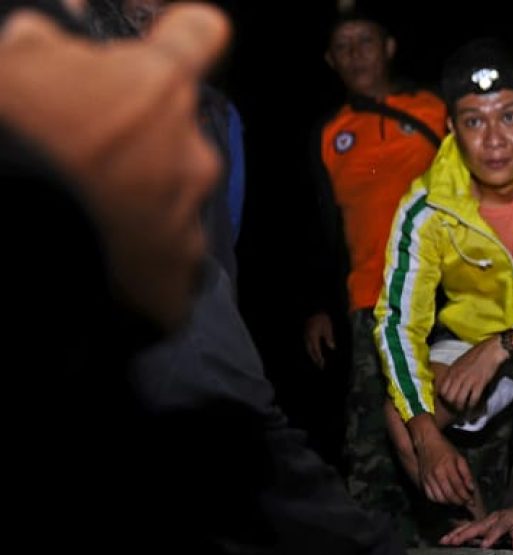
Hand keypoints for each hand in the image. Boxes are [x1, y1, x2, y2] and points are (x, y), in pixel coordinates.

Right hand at [0, 4, 231, 329]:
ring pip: (174, 190)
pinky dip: (140, 246)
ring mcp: (191, 215)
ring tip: (90, 203)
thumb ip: (50, 41)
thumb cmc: (21, 137)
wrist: (31, 234)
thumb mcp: (17, 62)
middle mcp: (192, 150)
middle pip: (178, 128)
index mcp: (159, 85)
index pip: (200, 33)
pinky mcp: (181, 269)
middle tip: (89, 146)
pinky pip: (167, 249)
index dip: (186, 33)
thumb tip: (60, 33)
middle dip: (143, 133)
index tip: (178, 36)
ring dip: (142, 192)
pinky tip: (104, 248)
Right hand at [304, 311, 334, 368]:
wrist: (314, 309)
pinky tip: (314, 352)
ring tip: (317, 361)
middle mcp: (307, 338)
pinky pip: (307, 344)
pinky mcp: (305, 334)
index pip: (316, 350)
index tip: (322, 364)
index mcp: (313, 337)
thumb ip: (329, 338)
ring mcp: (305, 336)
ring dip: (312, 355)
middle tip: (319, 366)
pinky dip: (311, 350)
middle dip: (315, 359)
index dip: (319, 358)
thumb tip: (332, 347)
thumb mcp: (327, 327)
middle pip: (310, 351)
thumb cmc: (322, 318)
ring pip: (308, 348)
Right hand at [410, 418, 478, 509]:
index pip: (458, 487)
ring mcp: (428, 478)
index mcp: (447, 467)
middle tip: (466, 503)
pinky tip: (446, 499)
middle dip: (459, 502)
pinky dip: (439, 501)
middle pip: (449, 495)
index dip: (466, 497)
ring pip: (440, 498)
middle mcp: (436, 474)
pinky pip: (431, 496)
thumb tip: (471, 489)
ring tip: (457, 502)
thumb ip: (466, 474)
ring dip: (450, 503)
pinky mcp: (423, 481)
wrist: (427, 442)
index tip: (472, 501)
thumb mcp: (460, 458)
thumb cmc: (445, 449)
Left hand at [436, 336, 505, 413]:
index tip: (448, 401)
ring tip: (463, 409)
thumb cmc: (475, 355)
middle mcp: (458, 377)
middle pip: (450, 397)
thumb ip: (452, 373)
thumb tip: (448, 382)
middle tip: (455, 407)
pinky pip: (473, 399)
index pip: (442, 390)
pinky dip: (472, 405)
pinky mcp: (479, 384)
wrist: (490, 351)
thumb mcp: (459, 362)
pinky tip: (472, 406)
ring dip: (461, 407)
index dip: (444, 398)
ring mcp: (468, 381)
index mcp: (452, 371)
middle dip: (452, 405)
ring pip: (460, 400)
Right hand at [440, 507, 512, 549]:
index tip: (484, 546)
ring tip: (444, 541)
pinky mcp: (480, 525)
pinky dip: (455, 533)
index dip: (491, 536)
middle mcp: (493, 518)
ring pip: (469, 526)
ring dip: (456, 533)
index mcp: (506, 518)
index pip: (498, 527)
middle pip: (478, 525)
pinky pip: (466, 528)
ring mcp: (485, 521)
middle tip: (455, 542)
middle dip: (466, 534)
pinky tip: (445, 540)